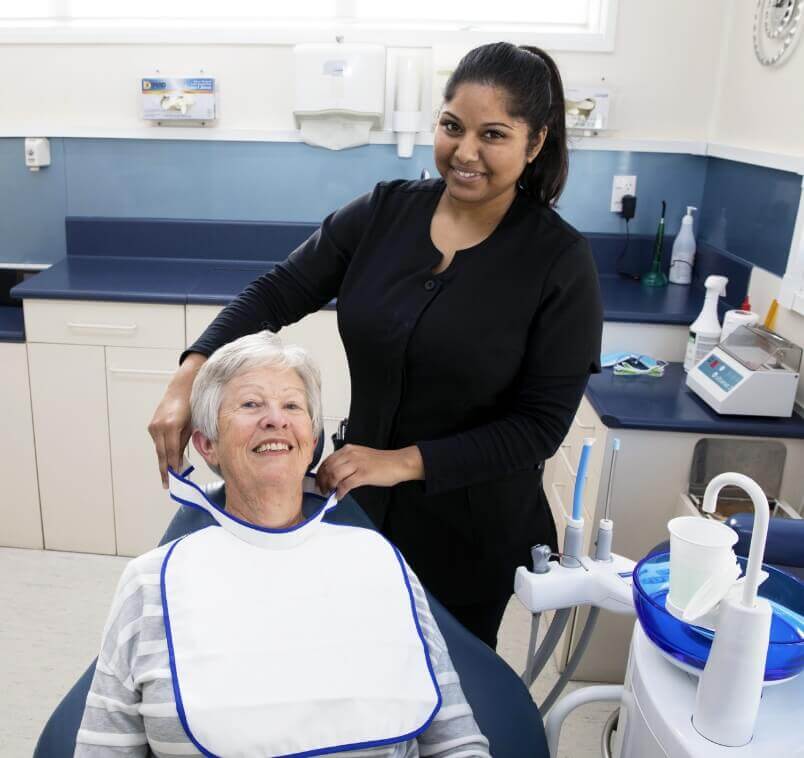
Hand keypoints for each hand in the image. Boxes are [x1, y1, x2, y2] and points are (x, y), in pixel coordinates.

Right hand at [148, 353, 205, 488]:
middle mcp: (160, 426)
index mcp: (172, 426)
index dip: (174, 468)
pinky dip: (163, 452)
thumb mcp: (195, 422)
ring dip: (164, 462)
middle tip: (168, 486)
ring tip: (167, 478)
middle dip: (165, 470)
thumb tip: (183, 458)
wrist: (183, 384)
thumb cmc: (194, 403)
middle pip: (162, 454)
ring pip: (159, 449)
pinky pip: (159, 442)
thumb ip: (187, 440)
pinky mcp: (153, 424)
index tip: (175, 480)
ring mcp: (154, 425)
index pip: (172, 453)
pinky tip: (167, 461)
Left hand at [315, 444, 423, 499]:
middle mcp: (350, 454)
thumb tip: (334, 474)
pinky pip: (345, 484)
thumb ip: (347, 462)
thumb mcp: (360, 456)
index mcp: (348, 449)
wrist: (397, 463)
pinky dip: (339, 492)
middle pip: (328, 468)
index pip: (327, 460)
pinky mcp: (363, 474)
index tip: (319, 481)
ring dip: (329, 487)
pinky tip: (339, 496)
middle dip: (322, 481)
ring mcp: (356, 464)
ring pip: (334, 475)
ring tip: (329, 493)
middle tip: (322, 490)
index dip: (320, 473)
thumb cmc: (382, 461)